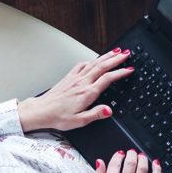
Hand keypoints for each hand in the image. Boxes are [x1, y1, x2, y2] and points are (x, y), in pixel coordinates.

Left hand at [17, 48, 134, 131]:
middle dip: (116, 58)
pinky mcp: (69, 77)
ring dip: (106, 56)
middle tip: (127, 53)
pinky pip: (82, 64)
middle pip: (102, 66)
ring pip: (93, 63)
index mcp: (87, 93)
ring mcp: (75, 78)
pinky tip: (95, 59)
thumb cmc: (58, 117)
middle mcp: (81, 83)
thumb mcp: (80, 121)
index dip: (120, 73)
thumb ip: (96, 114)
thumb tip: (109, 110)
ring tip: (116, 51)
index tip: (130, 69)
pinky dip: (91, 60)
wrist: (41, 111)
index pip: (107, 79)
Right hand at [93, 150, 161, 172]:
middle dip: (131, 155)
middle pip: (130, 164)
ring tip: (142, 156)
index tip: (120, 154)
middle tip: (132, 153)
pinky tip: (156, 164)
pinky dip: (157, 170)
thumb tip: (99, 162)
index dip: (118, 156)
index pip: (115, 164)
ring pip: (143, 169)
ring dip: (143, 159)